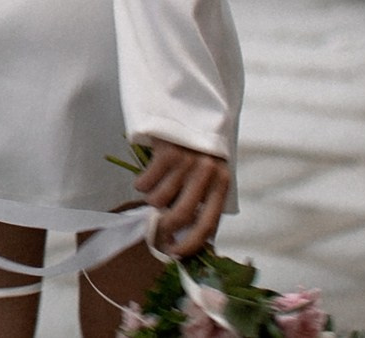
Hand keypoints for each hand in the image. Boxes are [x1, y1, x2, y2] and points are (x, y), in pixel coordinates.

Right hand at [134, 139, 229, 256]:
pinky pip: (145, 183)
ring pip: (158, 200)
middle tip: (155, 229)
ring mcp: (186, 162)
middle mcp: (207, 173)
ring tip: (156, 188)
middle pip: (180, 215)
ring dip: (152, 200)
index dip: (190, 245)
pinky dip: (141, 184)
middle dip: (164, 228)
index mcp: (222, 184)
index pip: (207, 225)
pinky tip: (147, 176)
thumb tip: (185, 240)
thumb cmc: (197, 150)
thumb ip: (202, 202)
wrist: (186, 110)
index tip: (175, 254)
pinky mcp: (166, 151)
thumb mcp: (209, 176)